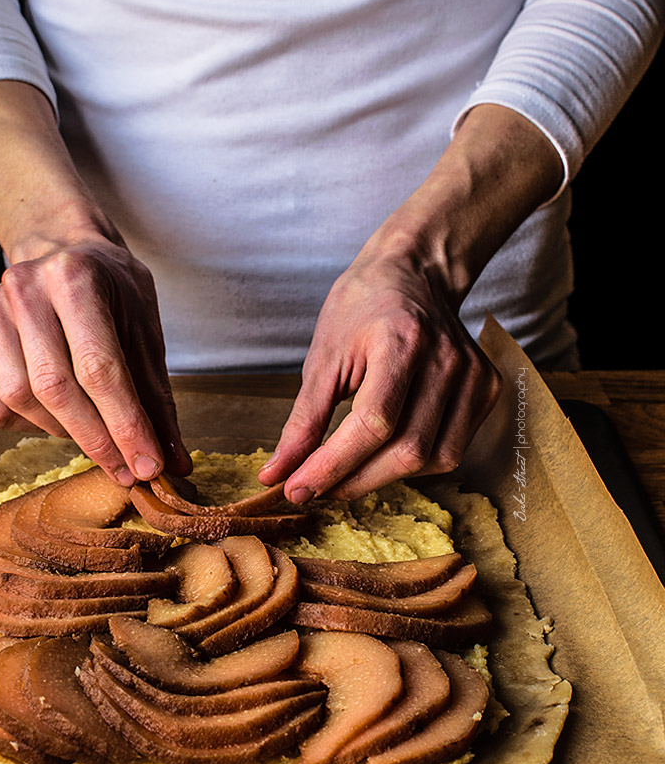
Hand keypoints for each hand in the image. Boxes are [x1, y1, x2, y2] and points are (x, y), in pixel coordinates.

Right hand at [0, 235, 191, 484]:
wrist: (63, 250)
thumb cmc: (112, 292)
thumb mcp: (145, 329)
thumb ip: (157, 397)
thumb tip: (173, 464)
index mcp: (75, 279)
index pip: (100, 367)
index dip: (125, 424)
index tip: (148, 465)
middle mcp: (25, 290)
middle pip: (55, 388)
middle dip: (96, 440)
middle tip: (126, 469)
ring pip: (19, 400)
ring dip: (62, 432)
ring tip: (92, 431)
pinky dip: (28, 424)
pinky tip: (54, 413)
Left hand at [258, 250, 500, 501]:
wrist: (415, 274)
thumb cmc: (363, 307)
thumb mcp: (323, 354)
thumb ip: (303, 419)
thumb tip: (278, 472)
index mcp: (402, 341)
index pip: (373, 424)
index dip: (333, 465)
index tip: (296, 488)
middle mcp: (447, 359)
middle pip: (407, 450)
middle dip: (355, 481)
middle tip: (316, 489)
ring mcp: (473, 375)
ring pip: (434, 459)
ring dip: (384, 478)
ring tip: (348, 473)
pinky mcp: (486, 389)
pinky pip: (452, 449)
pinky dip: (415, 463)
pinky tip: (386, 452)